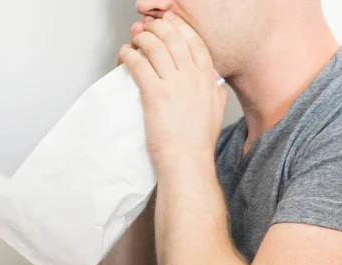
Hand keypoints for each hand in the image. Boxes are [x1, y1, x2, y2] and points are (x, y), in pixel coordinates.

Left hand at [118, 13, 227, 175]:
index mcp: (208, 81)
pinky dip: (128, 55)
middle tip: (147, 28)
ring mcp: (174, 85)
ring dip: (141, 38)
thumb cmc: (198, 145)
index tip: (170, 24)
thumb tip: (216, 86)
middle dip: (157, 28)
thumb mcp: (216, 115)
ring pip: (154, 46)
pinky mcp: (154, 94)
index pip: (195, 42)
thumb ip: (217, 96)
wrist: (187, 163)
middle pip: (173, 39)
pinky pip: (138, 64)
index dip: (180, 28)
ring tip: (134, 41)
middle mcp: (193, 78)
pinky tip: (125, 56)